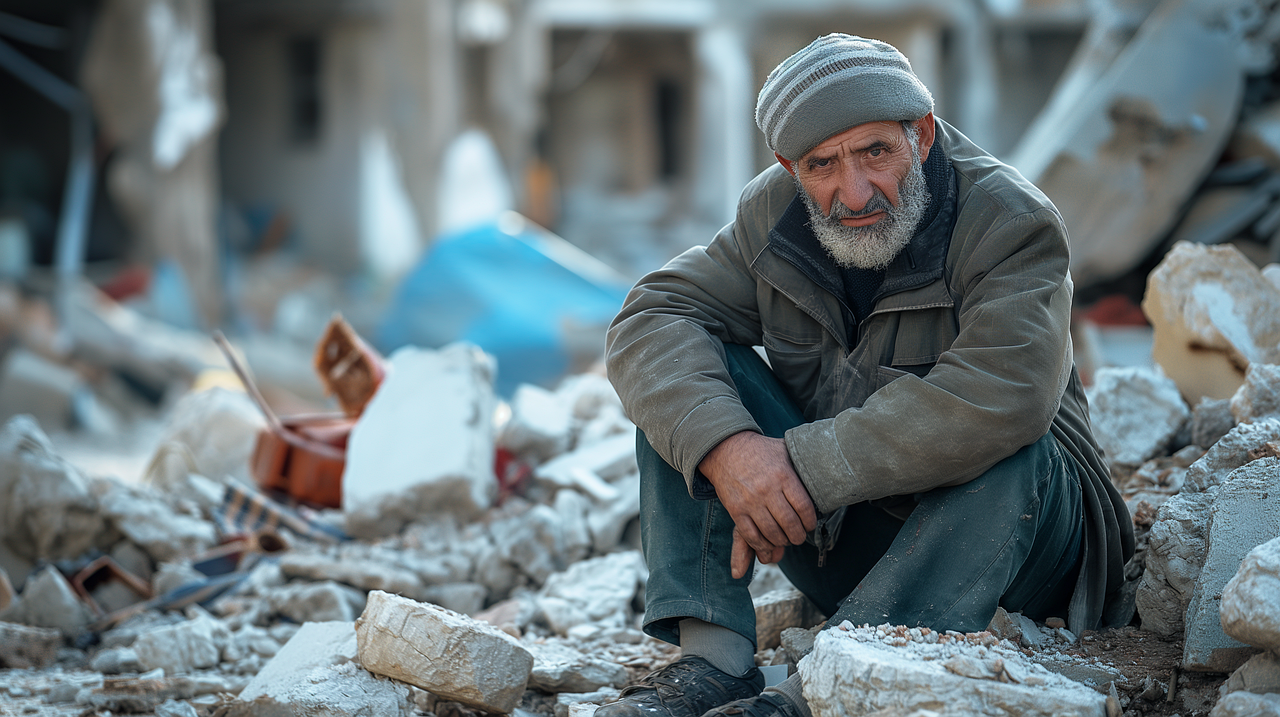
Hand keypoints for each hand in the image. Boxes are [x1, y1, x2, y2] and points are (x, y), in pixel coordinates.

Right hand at [699, 431, 816, 578]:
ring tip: (785, 539)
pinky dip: (762, 544)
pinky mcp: (735, 510)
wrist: (725, 449)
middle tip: (799, 536)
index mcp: (783, 475)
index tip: (810, 524)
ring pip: (772, 533)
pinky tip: (768, 542)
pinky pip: (751, 535)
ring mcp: (750, 501)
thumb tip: (827, 466)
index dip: (810, 521)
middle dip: (798, 535)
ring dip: (782, 541)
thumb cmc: (760, 450)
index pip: (804, 507)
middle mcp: (767, 490)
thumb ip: (802, 461)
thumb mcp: (784, 449)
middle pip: (790, 524)